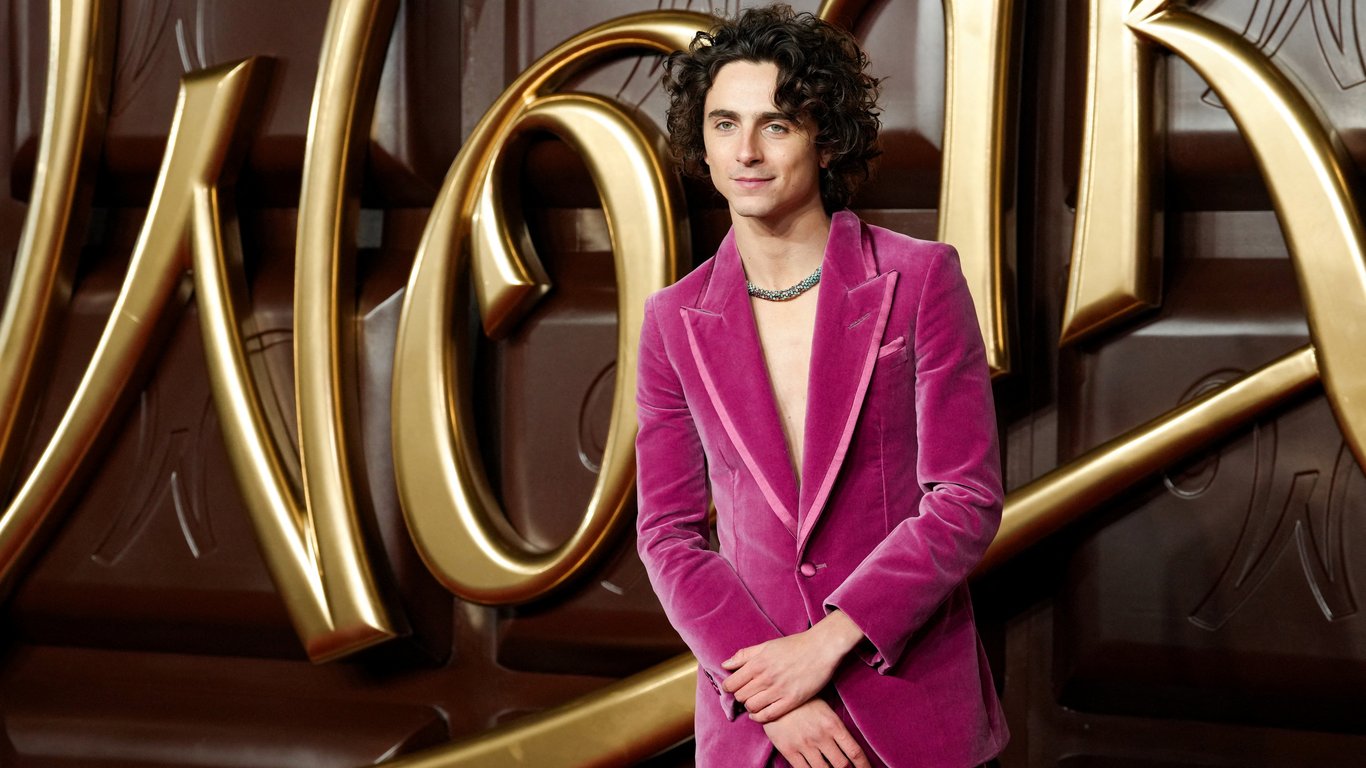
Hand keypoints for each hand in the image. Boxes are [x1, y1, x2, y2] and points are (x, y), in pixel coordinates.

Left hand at [721, 610, 864, 722]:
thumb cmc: (794, 645)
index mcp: (757, 662)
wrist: (822, 648)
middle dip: (740, 696)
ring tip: (754, 701)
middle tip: (746, 693)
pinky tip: (759, 713)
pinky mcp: (791, 700)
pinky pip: (768, 715)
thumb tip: (725, 665)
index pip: (731, 684)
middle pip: (740, 696)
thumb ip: (745, 655)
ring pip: (752, 707)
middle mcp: (766, 677)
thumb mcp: (767, 645)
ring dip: (750, 706)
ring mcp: (779, 690)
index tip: (734, 687)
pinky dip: (759, 717)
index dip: (729, 687)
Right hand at [762, 698, 870, 767]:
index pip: (855, 752)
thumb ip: (836, 729)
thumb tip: (848, 749)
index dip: (864, 766)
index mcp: (833, 724)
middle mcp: (821, 736)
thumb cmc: (801, 701)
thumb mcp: (824, 709)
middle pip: (842, 765)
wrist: (772, 693)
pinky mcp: (789, 750)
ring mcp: (804, 744)